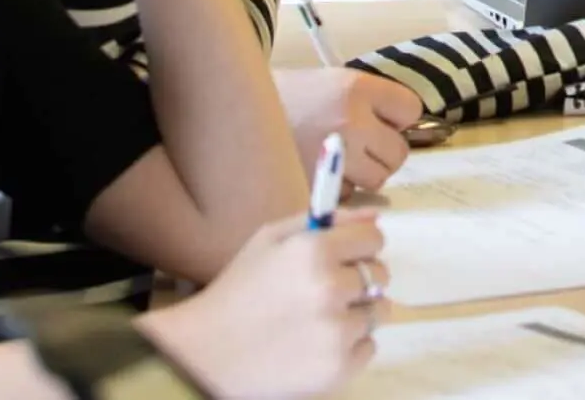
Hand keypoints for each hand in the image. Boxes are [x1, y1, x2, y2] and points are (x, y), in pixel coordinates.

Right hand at [144, 212, 388, 399]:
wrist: (205, 354)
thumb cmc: (238, 291)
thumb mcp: (270, 240)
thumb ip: (327, 221)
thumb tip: (376, 215)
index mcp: (315, 251)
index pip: (374, 238)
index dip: (360, 246)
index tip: (344, 258)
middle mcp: (331, 288)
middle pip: (379, 275)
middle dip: (358, 280)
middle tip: (325, 293)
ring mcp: (336, 332)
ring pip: (378, 312)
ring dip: (356, 314)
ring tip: (318, 322)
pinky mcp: (338, 369)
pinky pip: (369, 347)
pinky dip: (350, 347)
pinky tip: (316, 346)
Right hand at [280, 67, 424, 191]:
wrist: (236, 114)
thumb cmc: (291, 98)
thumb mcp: (335, 83)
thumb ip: (372, 102)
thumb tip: (409, 127)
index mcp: (356, 88)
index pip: (411, 110)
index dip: (397, 117)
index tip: (381, 119)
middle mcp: (349, 120)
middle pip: (398, 152)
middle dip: (382, 151)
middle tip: (358, 144)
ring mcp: (333, 157)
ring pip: (377, 179)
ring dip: (363, 173)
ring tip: (335, 158)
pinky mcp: (315, 186)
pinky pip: (348, 195)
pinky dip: (339, 190)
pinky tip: (317, 170)